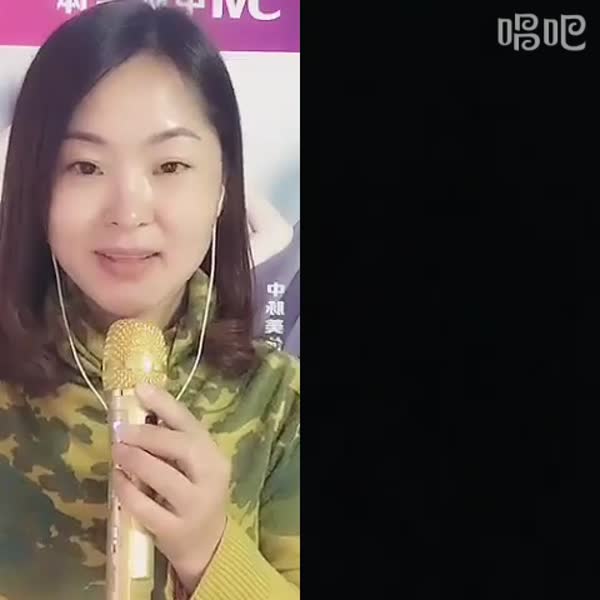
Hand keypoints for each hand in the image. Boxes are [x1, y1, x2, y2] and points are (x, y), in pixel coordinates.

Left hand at [111, 383, 230, 592]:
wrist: (208, 545)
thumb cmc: (195, 495)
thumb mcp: (195, 467)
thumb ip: (175, 443)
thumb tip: (141, 410)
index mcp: (215, 456)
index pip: (191, 424)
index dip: (166, 404)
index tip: (140, 389)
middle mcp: (211, 478)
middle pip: (182, 448)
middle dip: (149, 435)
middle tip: (122, 429)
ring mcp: (195, 506)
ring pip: (164, 478)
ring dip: (136, 460)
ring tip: (117, 451)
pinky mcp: (176, 531)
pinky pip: (147, 508)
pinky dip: (128, 491)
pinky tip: (117, 479)